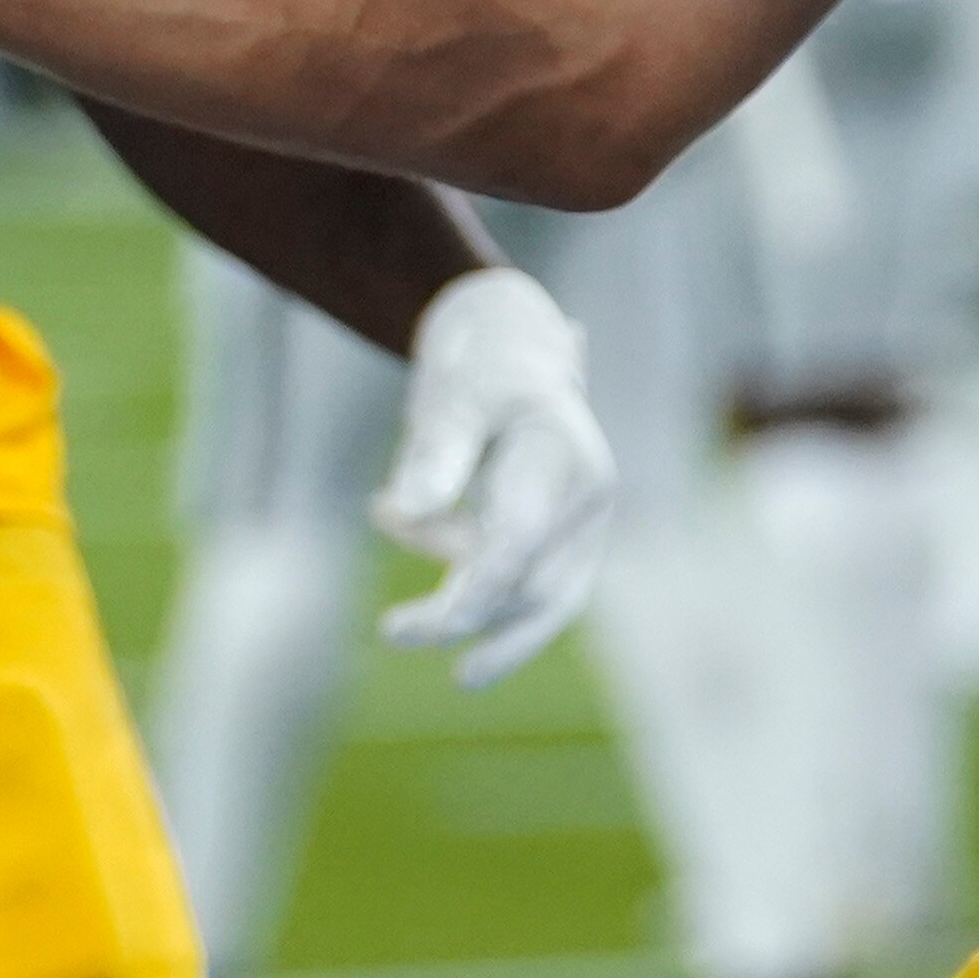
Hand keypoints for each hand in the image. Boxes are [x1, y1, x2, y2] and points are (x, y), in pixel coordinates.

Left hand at [372, 269, 613, 687]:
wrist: (510, 346)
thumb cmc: (485, 363)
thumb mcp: (456, 391)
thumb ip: (438, 448)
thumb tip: (410, 509)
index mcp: (568, 459)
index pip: (522, 538)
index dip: (481, 586)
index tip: (438, 622)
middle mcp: (585, 502)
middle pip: (531, 584)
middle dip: (462, 612)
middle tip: (394, 631)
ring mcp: (575, 526)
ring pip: (527, 600)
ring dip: (461, 610)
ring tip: (395, 621)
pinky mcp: (553, 543)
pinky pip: (517, 592)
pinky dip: (465, 590)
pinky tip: (405, 565)